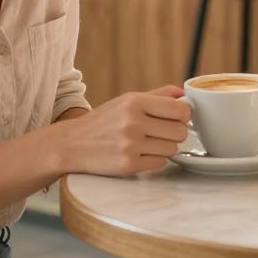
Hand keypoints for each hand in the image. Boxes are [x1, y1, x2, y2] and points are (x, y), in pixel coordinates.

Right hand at [64, 86, 190, 175]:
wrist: (72, 144)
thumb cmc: (104, 120)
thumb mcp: (127, 100)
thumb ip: (157, 95)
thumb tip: (183, 93)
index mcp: (135, 102)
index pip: (180, 110)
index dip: (184, 115)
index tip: (178, 118)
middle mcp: (132, 122)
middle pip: (180, 132)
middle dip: (176, 133)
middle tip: (163, 132)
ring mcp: (130, 145)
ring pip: (172, 149)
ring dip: (165, 147)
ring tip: (149, 143)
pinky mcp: (127, 165)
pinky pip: (160, 163)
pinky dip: (154, 159)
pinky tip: (141, 153)